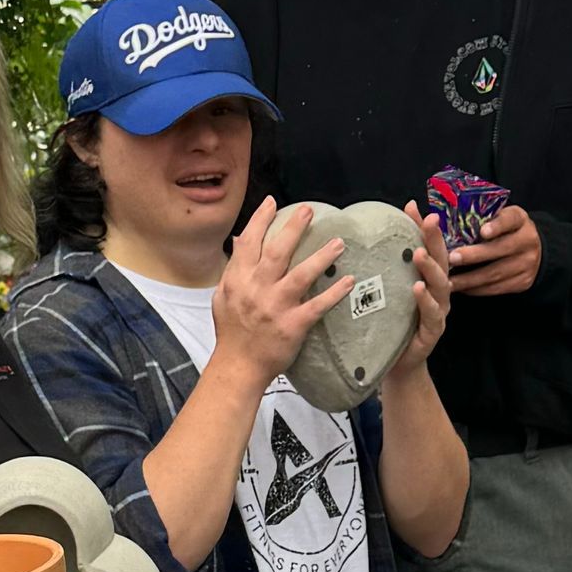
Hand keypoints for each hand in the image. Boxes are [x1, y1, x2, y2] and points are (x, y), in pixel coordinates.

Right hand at [209, 198, 351, 389]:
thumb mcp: (223, 297)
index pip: (249, 243)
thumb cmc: (232, 333)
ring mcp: (275, 308)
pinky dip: (333, 293)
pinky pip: (317, 306)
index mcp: (238, 281)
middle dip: (294, 227)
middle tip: (310, 210)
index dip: (261, 220)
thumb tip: (239, 240)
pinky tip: (348, 281)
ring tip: (339, 242)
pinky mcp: (292, 326)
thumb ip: (233, 268)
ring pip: (301, 275)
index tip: (274, 203)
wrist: (238, 368)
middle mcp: (256, 290)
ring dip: (321, 257)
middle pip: (277, 251)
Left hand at [390, 207, 452, 377]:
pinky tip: (418, 289)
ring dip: (430, 268)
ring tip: (419, 254)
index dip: (422, 227)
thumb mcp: (389, 293)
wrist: (397, 366)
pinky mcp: (433, 331)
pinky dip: (425, 301)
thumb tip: (371, 240)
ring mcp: (438, 311)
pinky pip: (433, 314)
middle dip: (435, 239)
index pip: (429, 247)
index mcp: (428, 279)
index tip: (412, 207)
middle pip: (441, 260)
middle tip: (429, 220)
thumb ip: (388, 270)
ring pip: (440, 285)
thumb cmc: (392, 327)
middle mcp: (438, 292)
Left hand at [446, 199, 541, 296]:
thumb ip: (482, 220)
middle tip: (452, 258)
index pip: (510, 219)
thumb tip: (445, 225)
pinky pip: (497, 288)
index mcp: (520, 219)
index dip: (497, 226)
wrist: (532, 251)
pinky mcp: (524, 282)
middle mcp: (527, 240)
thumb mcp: (499, 219)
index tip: (482, 231)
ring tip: (448, 280)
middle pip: (500, 249)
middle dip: (474, 255)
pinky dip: (476, 289)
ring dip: (469, 278)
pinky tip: (461, 288)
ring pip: (496, 273)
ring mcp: (528, 263)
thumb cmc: (504, 232)